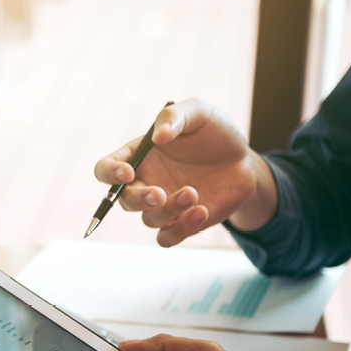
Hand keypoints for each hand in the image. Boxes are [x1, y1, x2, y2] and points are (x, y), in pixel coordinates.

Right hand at [93, 99, 277, 246]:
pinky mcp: (181, 223)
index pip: (106, 168)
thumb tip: (157, 137)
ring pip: (149, 219)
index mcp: (138, 156)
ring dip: (169, 210)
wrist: (243, 162)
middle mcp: (144, 183)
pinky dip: (181, 230)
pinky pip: (167, 238)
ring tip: (194, 193)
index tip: (127, 172)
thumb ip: (174, 117)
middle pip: (123, 200)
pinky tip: (202, 212)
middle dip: (139, 199)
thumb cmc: (215, 134)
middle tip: (160, 194)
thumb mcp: (198, 113)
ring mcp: (162, 206)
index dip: (109, 173)